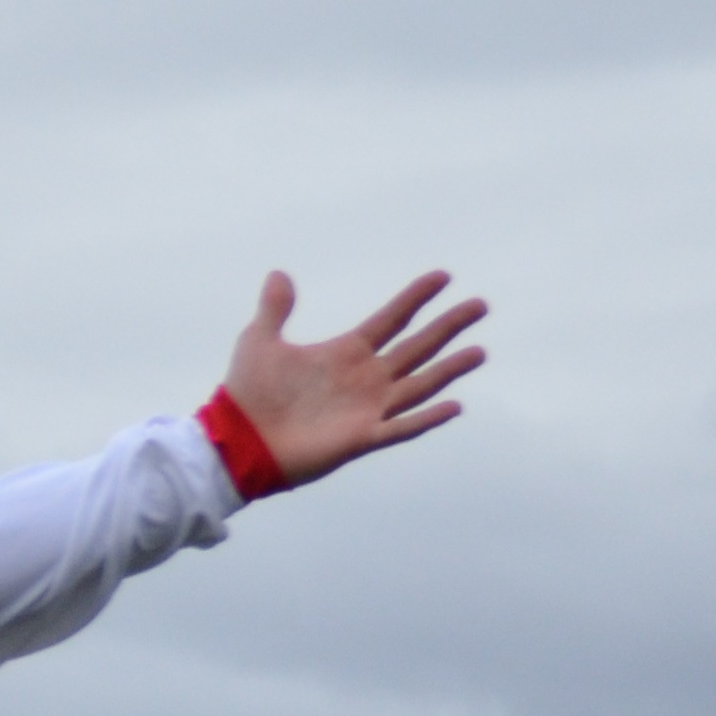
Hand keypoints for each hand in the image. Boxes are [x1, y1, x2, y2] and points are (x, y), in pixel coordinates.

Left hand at [219, 270, 487, 486]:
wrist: (234, 441)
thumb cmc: (247, 394)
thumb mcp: (259, 341)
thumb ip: (274, 309)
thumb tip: (278, 274)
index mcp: (346, 353)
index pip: (391, 319)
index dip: (415, 298)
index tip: (443, 276)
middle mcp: (364, 379)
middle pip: (417, 347)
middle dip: (448, 326)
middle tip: (480, 305)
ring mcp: (366, 410)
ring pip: (419, 385)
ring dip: (449, 370)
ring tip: (479, 352)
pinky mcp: (360, 439)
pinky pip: (400, 429)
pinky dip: (426, 419)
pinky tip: (454, 406)